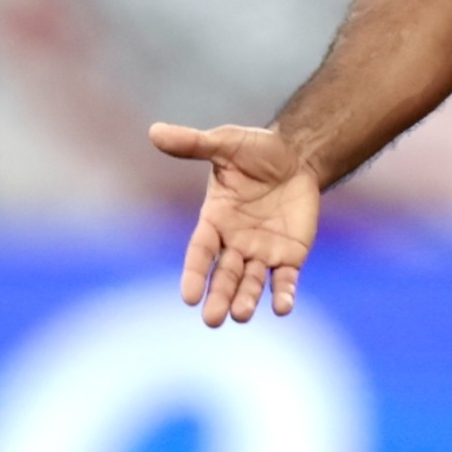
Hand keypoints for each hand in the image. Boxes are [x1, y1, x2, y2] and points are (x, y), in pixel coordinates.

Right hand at [152, 121, 324, 324]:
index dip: (195, 274)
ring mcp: (262, 252)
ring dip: (247, 300)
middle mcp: (235, 243)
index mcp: (214, 221)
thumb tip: (154, 131)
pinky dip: (283, 295)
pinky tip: (283, 307)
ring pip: (251, 283)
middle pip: (224, 276)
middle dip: (218, 297)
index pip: (200, 252)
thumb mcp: (226, 144)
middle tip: (212, 319)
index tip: (189, 296)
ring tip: (242, 315)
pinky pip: (284, 280)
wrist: (297, 157)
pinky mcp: (290, 256)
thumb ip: (194, 144)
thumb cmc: (256, 150)